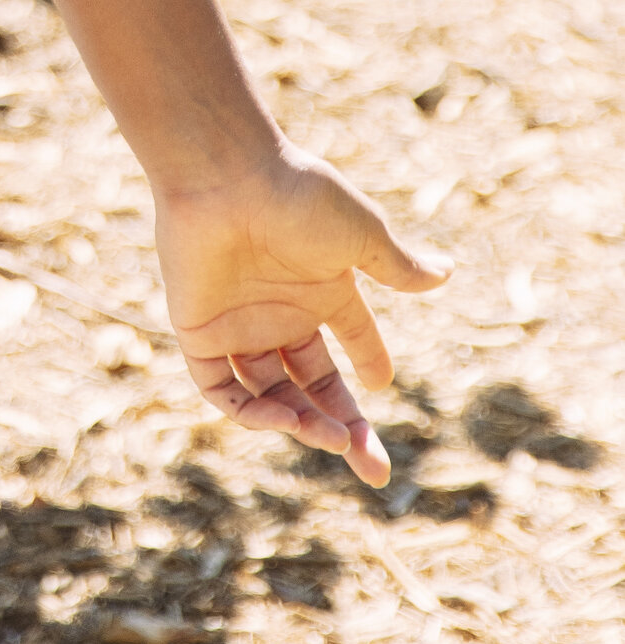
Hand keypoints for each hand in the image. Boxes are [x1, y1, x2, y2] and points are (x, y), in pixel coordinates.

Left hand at [153, 144, 449, 486]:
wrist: (226, 175)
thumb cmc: (297, 196)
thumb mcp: (360, 234)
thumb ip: (397, 264)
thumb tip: (445, 273)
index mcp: (320, 286)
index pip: (351, 336)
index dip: (369, 362)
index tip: (382, 384)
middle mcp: (280, 309)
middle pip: (314, 383)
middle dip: (345, 427)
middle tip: (375, 468)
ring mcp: (238, 323)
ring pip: (271, 395)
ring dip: (304, 424)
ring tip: (335, 439)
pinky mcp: (198, 331)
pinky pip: (221, 389)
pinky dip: (251, 414)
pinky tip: (286, 420)